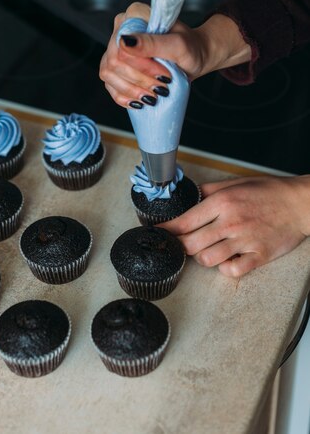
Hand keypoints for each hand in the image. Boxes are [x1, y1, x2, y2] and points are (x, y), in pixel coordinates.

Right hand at [99, 4, 250, 108]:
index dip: (140, 66)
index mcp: (133, 16)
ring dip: (132, 91)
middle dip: (139, 80)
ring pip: (108, 75)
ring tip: (153, 95)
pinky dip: (125, 97)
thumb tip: (125, 42)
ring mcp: (115, 50)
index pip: (121, 45)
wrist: (196, 57)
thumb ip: (153, 42)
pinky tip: (140, 100)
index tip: (164, 75)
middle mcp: (120, 31)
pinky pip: (110, 86)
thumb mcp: (178, 44)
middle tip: (161, 87)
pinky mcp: (116, 68)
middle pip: (113, 62)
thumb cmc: (190, 47)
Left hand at [159, 175, 309, 276]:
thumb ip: (208, 191)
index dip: (167, 230)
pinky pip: (232, 271)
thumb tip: (186, 196)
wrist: (299, 203)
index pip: (184, 221)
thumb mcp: (235, 183)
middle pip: (190, 244)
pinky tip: (226, 260)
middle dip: (180, 246)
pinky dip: (224, 268)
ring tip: (206, 250)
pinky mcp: (258, 256)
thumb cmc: (268, 191)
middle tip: (180, 245)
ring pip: (208, 260)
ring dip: (202, 258)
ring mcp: (245, 241)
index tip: (157, 234)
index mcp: (222, 202)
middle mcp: (231, 222)